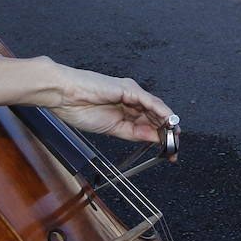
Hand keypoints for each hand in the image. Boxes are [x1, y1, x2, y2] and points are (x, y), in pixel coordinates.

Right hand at [46, 65, 176, 144]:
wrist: (65, 96)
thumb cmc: (79, 109)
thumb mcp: (113, 129)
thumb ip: (134, 133)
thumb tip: (153, 139)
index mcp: (125, 110)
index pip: (148, 124)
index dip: (160, 137)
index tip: (168, 151)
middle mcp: (131, 100)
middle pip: (156, 116)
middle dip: (167, 133)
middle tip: (175, 148)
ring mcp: (131, 93)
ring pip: (156, 108)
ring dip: (167, 124)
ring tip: (175, 138)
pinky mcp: (129, 89)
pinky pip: (150, 101)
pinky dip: (161, 112)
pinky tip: (168, 122)